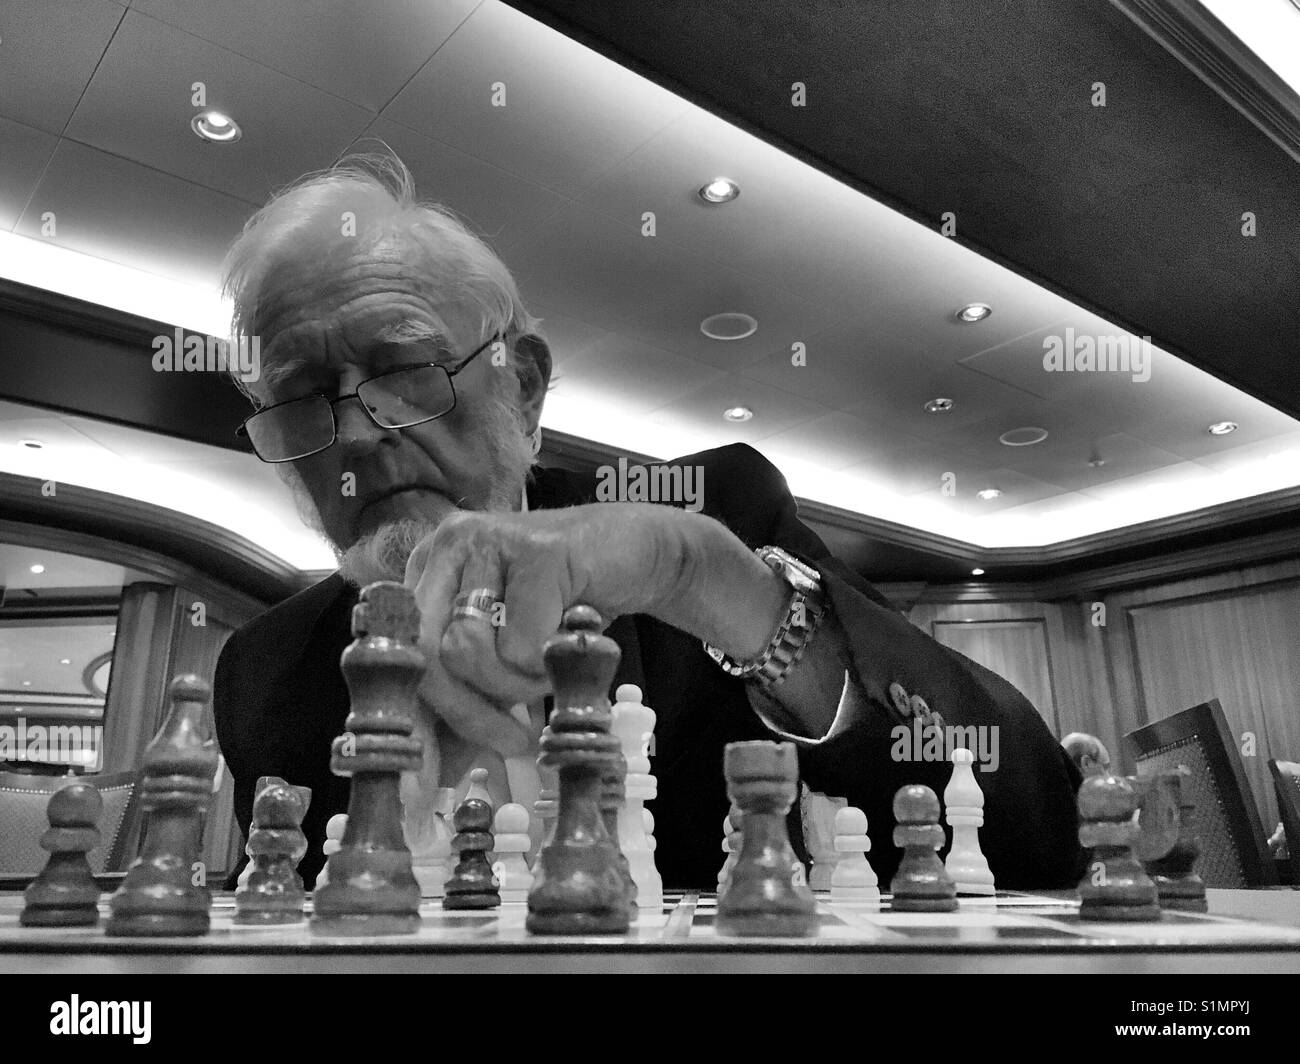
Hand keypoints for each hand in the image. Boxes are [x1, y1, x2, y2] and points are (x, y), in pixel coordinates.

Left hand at [403, 503, 686, 756]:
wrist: (639, 554)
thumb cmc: (569, 606)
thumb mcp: (508, 652)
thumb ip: (471, 695)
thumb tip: (439, 769)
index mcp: (430, 569)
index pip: (399, 651)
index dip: (415, 715)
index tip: (432, 774)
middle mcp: (449, 546)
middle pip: (424, 651)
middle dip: (466, 710)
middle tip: (511, 740)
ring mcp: (490, 541)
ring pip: (469, 650)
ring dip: (517, 685)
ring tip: (548, 673)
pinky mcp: (536, 551)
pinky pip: (522, 643)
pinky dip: (549, 666)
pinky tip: (569, 646)